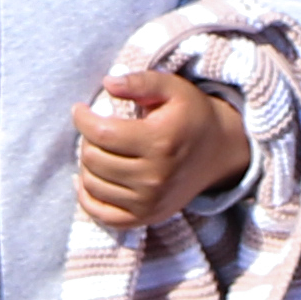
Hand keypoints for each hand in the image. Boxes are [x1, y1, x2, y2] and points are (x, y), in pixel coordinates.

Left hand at [72, 70, 247, 231]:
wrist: (220, 152)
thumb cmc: (191, 116)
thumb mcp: (173, 89)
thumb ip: (140, 82)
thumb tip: (108, 83)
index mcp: (160, 142)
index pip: (101, 133)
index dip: (82, 118)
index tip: (80, 109)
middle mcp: (155, 177)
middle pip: (94, 158)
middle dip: (86, 139)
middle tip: (96, 129)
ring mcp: (150, 202)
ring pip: (93, 184)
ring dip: (86, 164)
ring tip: (98, 149)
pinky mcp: (146, 218)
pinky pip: (101, 214)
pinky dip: (87, 197)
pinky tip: (89, 178)